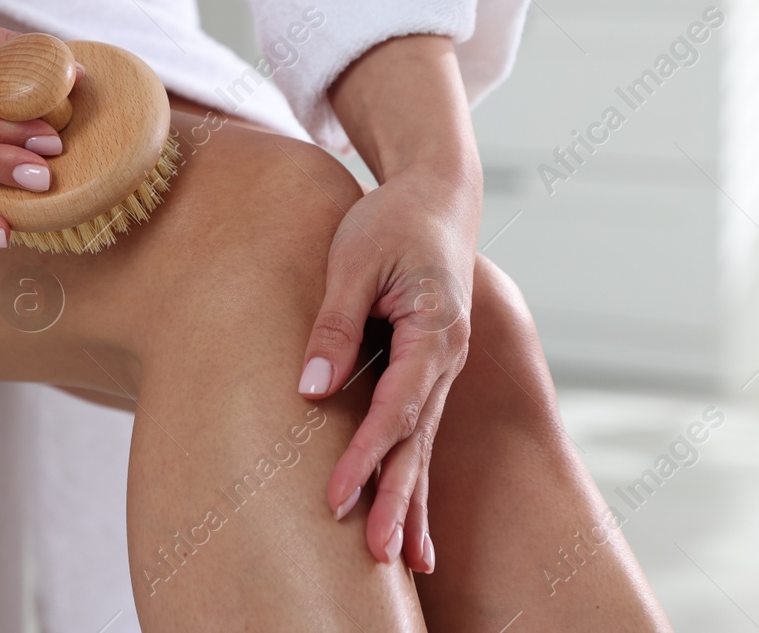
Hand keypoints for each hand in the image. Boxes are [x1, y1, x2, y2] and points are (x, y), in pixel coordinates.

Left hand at [298, 35, 480, 572]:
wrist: (436, 196)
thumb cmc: (393, 220)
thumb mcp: (355, 259)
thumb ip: (336, 324)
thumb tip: (312, 390)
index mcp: (436, 329)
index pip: (398, 405)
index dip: (366, 453)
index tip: (336, 495)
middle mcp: (447, 357)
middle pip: (418, 440)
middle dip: (397, 500)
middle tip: (378, 556)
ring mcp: (442, 368)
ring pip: (423, 445)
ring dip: (411, 502)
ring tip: (402, 562)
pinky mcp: (427, 371)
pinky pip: (420, 432)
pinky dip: (415, 479)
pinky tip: (414, 530)